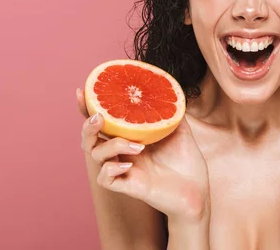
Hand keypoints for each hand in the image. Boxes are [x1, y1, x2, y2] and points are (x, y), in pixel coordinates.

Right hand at [77, 88, 209, 221]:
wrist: (197, 189)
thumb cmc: (187, 161)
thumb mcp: (180, 129)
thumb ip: (170, 110)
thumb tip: (167, 88)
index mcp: (130, 137)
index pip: (103, 122)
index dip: (88, 108)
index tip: (82, 91)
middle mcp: (122, 153)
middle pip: (89, 139)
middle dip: (88, 127)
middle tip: (100, 118)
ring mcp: (123, 169)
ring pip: (96, 156)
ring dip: (112, 146)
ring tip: (137, 145)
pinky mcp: (128, 186)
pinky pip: (105, 178)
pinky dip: (111, 169)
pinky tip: (128, 165)